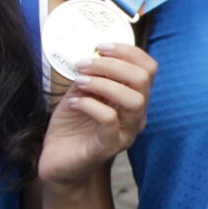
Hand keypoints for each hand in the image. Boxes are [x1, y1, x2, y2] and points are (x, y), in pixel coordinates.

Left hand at [37, 45, 156, 188]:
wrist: (58, 161)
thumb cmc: (72, 126)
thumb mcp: (80, 93)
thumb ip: (90, 75)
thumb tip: (91, 53)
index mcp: (133, 98)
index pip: (148, 69)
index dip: (128, 52)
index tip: (101, 47)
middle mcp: (136, 115)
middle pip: (143, 81)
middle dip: (112, 65)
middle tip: (84, 64)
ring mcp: (125, 132)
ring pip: (134, 100)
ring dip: (104, 84)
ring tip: (80, 81)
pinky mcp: (108, 146)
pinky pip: (110, 120)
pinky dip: (91, 104)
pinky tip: (74, 102)